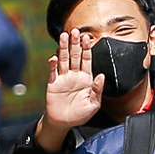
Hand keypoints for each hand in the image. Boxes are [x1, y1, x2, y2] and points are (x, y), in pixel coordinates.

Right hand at [38, 31, 104, 150]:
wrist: (64, 122)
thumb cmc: (80, 114)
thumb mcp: (93, 104)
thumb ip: (97, 90)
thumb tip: (101, 76)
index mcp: (86, 78)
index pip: (87, 60)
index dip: (87, 49)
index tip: (87, 38)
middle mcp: (74, 75)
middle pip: (74, 55)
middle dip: (75, 43)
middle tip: (75, 31)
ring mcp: (63, 78)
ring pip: (63, 59)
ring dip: (63, 48)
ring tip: (64, 36)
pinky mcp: (53, 84)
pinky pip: (53, 72)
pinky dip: (53, 65)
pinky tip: (54, 57)